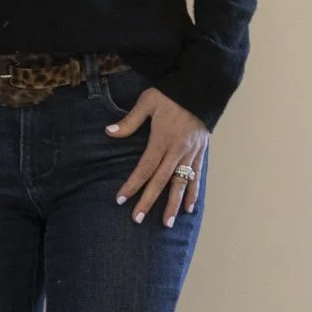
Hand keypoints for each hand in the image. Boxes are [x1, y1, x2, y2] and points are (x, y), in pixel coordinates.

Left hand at [106, 88, 207, 226]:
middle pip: (161, 180)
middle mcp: (177, 150)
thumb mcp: (148, 102)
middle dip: (149, 201)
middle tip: (138, 219)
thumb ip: (130, 120)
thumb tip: (109, 132)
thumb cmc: (172, 94)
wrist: (202, 88)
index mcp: (162, 139)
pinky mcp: (200, 152)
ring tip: (167, 223)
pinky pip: (197, 176)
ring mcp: (191, 153)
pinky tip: (190, 208)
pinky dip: (194, 193)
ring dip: (174, 204)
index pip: (145, 167)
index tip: (121, 199)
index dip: (133, 184)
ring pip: (181, 183)